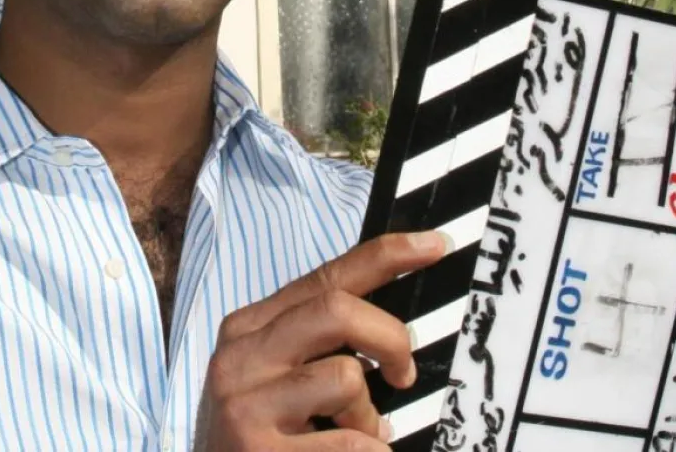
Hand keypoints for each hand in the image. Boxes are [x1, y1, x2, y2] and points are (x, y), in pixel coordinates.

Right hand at [191, 230, 448, 450]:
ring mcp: (244, 406)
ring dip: (369, 418)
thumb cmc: (263, 437)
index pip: (325, 278)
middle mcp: (240, 357)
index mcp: (248, 328)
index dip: (386, 256)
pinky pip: (353, 444)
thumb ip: (317, 342)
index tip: (435, 245)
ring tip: (354, 437)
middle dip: (391, 339)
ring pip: (347, 377)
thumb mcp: (275, 377)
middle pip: (338, 310)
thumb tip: (386, 321)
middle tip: (403, 376)